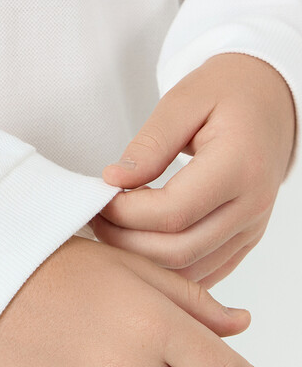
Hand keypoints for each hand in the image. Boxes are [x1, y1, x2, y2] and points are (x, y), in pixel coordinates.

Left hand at [88, 53, 295, 287]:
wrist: (270, 101)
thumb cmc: (227, 93)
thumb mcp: (183, 101)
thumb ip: (150, 144)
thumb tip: (114, 180)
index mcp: (240, 165)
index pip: (173, 212)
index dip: (125, 213)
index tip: (100, 197)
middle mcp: (252, 204)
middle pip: (177, 250)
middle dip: (125, 240)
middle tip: (96, 218)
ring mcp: (251, 228)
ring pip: (187, 269)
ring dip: (141, 258)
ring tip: (113, 228)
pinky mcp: (245, 240)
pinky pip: (202, 273)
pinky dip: (164, 267)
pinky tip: (139, 240)